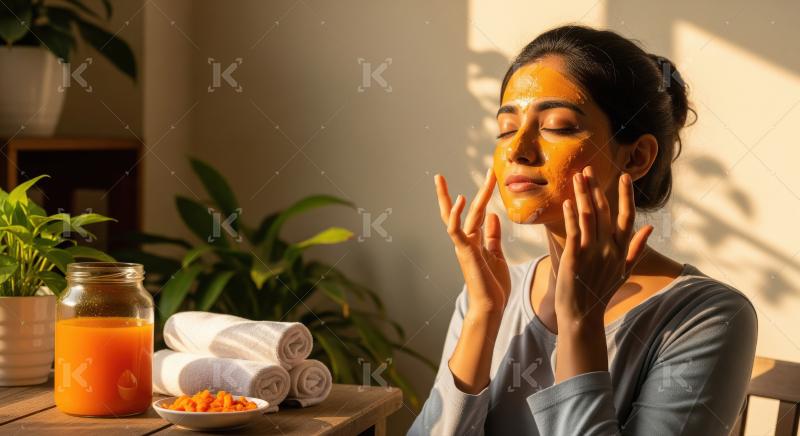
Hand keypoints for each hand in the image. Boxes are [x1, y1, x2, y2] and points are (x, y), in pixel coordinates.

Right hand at [435, 169, 510, 314]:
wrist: (490, 305)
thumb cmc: (492, 284)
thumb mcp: (496, 254)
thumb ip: (492, 235)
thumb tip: (491, 214)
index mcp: (473, 240)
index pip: (474, 213)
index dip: (480, 194)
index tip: (488, 177)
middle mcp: (465, 240)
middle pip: (463, 210)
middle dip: (462, 191)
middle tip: (452, 173)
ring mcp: (463, 245)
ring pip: (457, 216)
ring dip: (448, 197)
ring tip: (440, 179)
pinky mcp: (464, 251)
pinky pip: (456, 230)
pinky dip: (456, 215)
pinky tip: (460, 199)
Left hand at [555, 166, 653, 324]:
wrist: (582, 316)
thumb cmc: (600, 292)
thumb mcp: (623, 271)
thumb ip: (636, 249)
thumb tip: (649, 229)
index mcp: (620, 250)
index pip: (627, 217)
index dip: (626, 196)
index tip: (624, 177)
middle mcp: (609, 249)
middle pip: (604, 211)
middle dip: (596, 188)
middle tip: (588, 169)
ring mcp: (592, 253)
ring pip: (589, 216)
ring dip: (582, 194)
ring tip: (577, 177)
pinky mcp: (575, 258)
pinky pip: (573, 231)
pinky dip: (571, 215)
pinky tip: (567, 202)